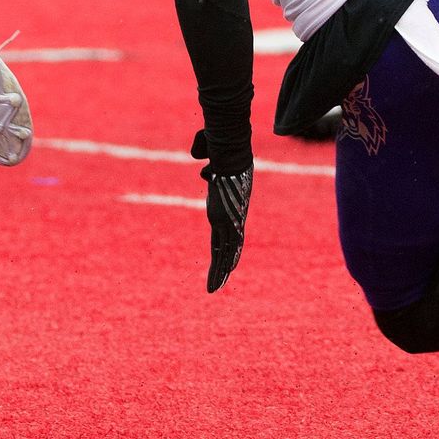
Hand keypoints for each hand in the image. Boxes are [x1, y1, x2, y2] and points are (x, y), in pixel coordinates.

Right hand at [191, 129, 253, 293]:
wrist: (231, 149)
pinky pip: (222, 249)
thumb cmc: (221, 149)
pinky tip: (218, 280)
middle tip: (220, 281)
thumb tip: (206, 172)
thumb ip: (211, 168)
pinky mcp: (225, 221)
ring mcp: (229, 220)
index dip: (227, 247)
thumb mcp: (215, 163)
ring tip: (213, 289)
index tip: (226, 261)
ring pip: (225, 253)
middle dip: (224, 265)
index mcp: (231, 207)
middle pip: (229, 247)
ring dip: (219, 272)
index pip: (229, 232)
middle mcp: (232, 216)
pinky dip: (220, 266)